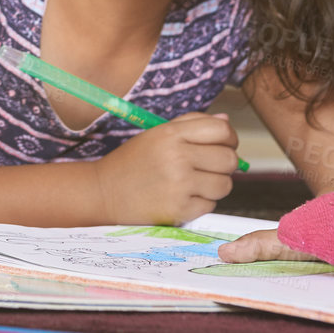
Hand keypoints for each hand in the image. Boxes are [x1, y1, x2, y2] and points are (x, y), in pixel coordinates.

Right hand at [95, 113, 239, 224]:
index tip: (223, 145)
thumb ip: (192, 124)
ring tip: (194, 183)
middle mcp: (177, 157)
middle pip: (229, 159)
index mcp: (171, 134)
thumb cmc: (133, 161)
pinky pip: (210, 205)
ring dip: (215, 185)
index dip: (229, 138)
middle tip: (209, 167)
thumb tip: (226, 122)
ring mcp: (180, 185)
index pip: (222, 131)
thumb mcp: (157, 134)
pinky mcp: (180, 210)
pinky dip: (201, 203)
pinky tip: (183, 197)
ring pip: (225, 185)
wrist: (104, 192)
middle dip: (225, 164)